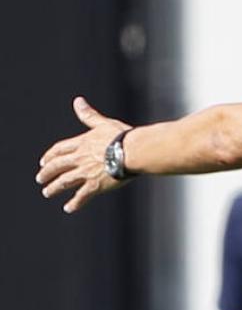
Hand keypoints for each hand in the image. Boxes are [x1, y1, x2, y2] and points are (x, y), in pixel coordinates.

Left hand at [36, 97, 130, 212]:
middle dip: (47, 173)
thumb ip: (89, 115)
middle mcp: (80, 158)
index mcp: (82, 143)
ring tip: (47, 193)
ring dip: (54, 188)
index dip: (50, 155)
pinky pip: (82, 196)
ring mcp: (86, 172)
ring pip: (64, 181)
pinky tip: (68, 208)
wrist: (134, 151)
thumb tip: (77, 101)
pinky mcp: (96, 185)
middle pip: (57, 166)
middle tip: (40, 179)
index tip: (43, 161)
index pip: (60, 149)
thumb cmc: (123, 136)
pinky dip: (74, 203)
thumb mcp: (103, 123)